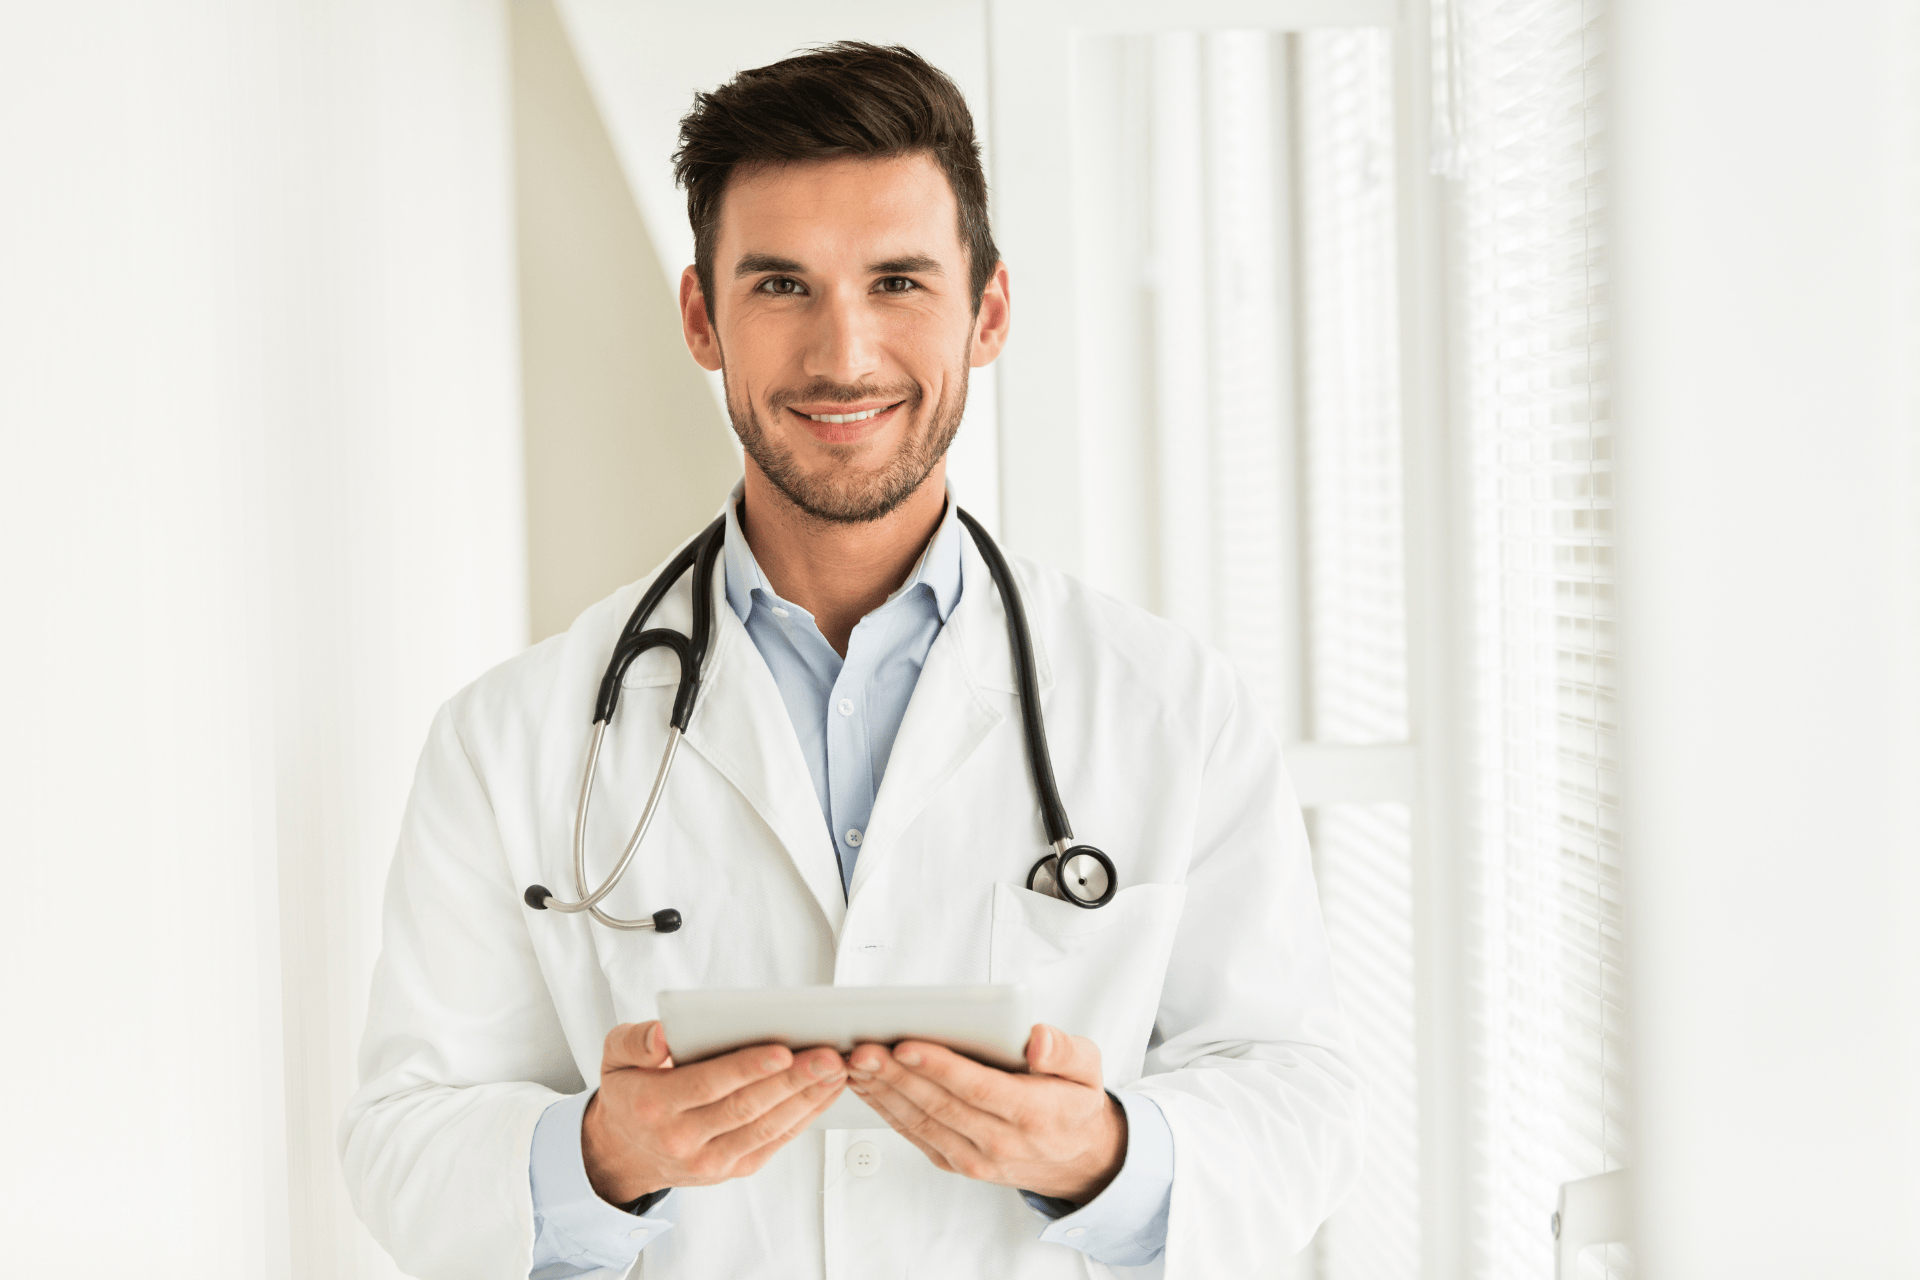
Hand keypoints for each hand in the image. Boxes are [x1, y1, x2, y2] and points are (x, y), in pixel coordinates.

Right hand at [581, 1020, 846, 1204]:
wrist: (625, 1152)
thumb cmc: (630, 1093)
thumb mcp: (615, 1057)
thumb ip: (635, 1040)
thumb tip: (662, 1037)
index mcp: (654, 1105)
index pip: (707, 1085)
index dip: (747, 1068)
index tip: (782, 1050)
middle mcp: (682, 1139)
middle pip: (746, 1107)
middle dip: (793, 1080)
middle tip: (829, 1055)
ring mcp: (710, 1160)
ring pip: (767, 1127)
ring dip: (807, 1098)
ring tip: (837, 1070)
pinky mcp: (733, 1169)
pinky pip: (775, 1141)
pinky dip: (805, 1116)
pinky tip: (825, 1091)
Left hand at [846, 1024, 1125, 1203]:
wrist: (1077, 1158)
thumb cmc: (1073, 1102)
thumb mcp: (1087, 1068)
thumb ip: (1065, 1050)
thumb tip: (1037, 1040)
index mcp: (1033, 1114)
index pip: (978, 1089)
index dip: (940, 1067)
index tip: (907, 1045)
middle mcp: (1001, 1143)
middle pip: (939, 1106)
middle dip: (896, 1076)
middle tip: (863, 1050)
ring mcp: (975, 1159)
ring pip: (920, 1123)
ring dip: (883, 1093)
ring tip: (855, 1064)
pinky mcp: (957, 1163)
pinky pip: (916, 1135)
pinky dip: (887, 1110)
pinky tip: (868, 1085)